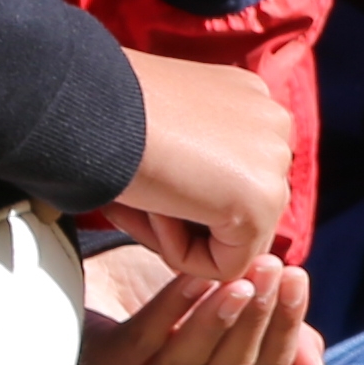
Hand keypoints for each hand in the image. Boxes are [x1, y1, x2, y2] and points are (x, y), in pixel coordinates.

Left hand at [74, 248, 326, 364]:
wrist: (95, 291)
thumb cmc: (170, 307)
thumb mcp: (229, 317)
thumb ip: (272, 342)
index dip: (284, 329)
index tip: (298, 278)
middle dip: (256, 319)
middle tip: (273, 267)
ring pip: (187, 364)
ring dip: (218, 318)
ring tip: (240, 275)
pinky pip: (143, 342)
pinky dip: (171, 309)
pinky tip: (193, 277)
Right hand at [112, 49, 294, 277]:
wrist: (88, 103)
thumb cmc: (103, 109)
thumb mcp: (162, 121)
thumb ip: (194, 153)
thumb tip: (196, 203)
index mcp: (249, 99)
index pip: (233, 177)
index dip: (179, 194)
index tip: (139, 178)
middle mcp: (274, 123)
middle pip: (240, 210)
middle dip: (183, 218)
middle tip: (135, 197)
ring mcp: (275, 162)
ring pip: (232, 240)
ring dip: (177, 233)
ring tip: (142, 197)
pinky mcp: (261, 201)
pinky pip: (225, 265)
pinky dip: (180, 253)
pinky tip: (154, 209)